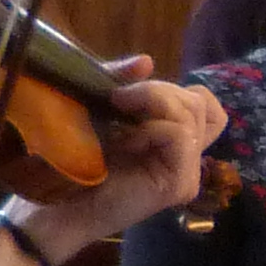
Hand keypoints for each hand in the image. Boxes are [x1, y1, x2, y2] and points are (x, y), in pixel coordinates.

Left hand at [21, 66, 227, 260]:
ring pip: (192, 113)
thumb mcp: (101, 108)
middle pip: (200, 102)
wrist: (58, 203)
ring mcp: (187, 173)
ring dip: (151, 107)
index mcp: (174, 141)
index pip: (208, 106)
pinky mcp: (179, 183)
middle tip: (117, 102)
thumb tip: (147, 61)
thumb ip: (124, 84)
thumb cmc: (74, 159)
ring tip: (119, 127)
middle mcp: (188, 157)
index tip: (133, 97)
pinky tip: (125, 144)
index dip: (180, 91)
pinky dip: (149, 130)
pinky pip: (179, 135)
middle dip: (158, 91)